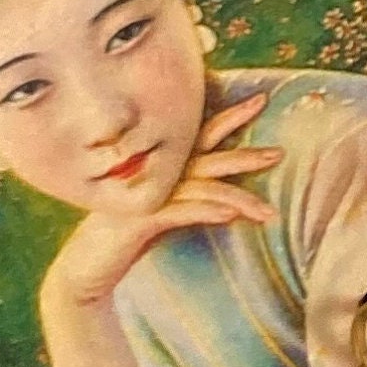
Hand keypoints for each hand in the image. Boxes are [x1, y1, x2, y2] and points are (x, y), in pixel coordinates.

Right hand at [46, 93, 275, 309]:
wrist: (86, 268)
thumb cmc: (127, 238)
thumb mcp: (162, 211)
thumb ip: (190, 197)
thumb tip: (230, 201)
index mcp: (161, 165)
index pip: (202, 134)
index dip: (231, 116)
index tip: (262, 98)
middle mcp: (154, 172)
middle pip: (208, 155)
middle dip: (245, 153)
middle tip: (280, 152)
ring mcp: (146, 193)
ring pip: (201, 187)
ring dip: (238, 198)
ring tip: (269, 211)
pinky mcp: (138, 218)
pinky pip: (179, 210)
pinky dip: (206, 211)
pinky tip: (230, 216)